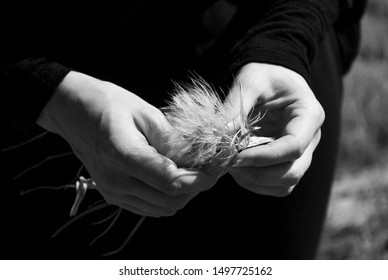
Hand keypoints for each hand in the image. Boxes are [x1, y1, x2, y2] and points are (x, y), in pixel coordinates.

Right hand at [37, 71, 216, 216]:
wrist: (73, 112)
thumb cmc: (110, 104)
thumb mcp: (145, 112)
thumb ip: (172, 140)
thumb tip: (198, 158)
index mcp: (124, 155)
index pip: (172, 182)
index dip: (201, 180)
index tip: (216, 169)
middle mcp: (116, 180)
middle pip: (170, 201)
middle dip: (195, 188)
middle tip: (207, 169)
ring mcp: (112, 191)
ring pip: (162, 208)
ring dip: (182, 194)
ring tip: (192, 173)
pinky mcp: (112, 195)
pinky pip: (149, 207)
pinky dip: (166, 198)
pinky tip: (172, 178)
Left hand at [226, 63, 323, 196]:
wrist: (271, 76)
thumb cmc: (263, 74)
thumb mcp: (249, 82)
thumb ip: (234, 108)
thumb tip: (218, 138)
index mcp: (308, 115)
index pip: (293, 147)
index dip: (263, 157)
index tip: (235, 157)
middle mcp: (310, 138)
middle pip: (293, 172)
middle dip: (258, 174)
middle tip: (229, 163)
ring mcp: (302, 152)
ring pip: (286, 184)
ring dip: (256, 181)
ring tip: (231, 166)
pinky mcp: (289, 161)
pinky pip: (278, 185)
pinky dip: (257, 183)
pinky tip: (239, 170)